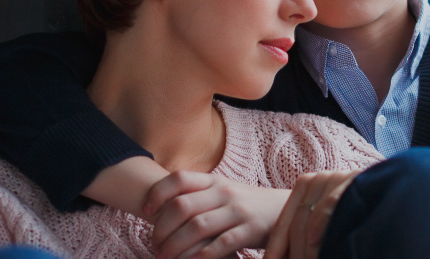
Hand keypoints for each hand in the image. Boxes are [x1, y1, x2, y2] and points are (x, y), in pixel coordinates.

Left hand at [145, 170, 290, 258]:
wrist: (283, 209)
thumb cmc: (245, 204)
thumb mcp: (223, 191)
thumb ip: (198, 193)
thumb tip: (161, 204)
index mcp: (214, 181)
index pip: (179, 179)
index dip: (157, 193)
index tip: (145, 211)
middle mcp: (224, 192)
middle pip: (182, 206)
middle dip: (161, 228)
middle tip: (153, 244)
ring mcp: (238, 211)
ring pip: (197, 226)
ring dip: (175, 245)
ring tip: (164, 256)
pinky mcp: (250, 230)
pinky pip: (221, 243)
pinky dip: (202, 255)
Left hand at [263, 169, 362, 258]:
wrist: (391, 190)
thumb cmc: (355, 212)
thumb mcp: (324, 221)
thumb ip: (304, 232)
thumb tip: (278, 256)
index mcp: (304, 186)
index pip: (284, 222)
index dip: (275, 246)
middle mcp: (317, 178)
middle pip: (295, 223)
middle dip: (291, 251)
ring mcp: (335, 177)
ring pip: (309, 217)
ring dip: (305, 247)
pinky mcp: (352, 180)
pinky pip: (329, 204)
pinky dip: (321, 225)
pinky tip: (316, 243)